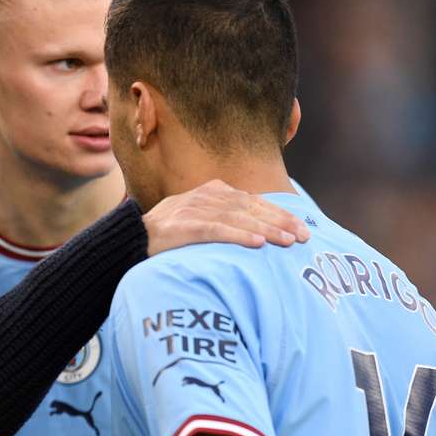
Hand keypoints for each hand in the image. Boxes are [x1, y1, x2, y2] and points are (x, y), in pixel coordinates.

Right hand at [142, 179, 309, 255]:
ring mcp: (193, 210)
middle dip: (280, 221)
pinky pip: (216, 230)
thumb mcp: (198, 218)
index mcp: (212, 191)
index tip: (302, 227)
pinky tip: (258, 244)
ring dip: (266, 230)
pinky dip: (239, 236)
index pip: (253, 201)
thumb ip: (224, 219)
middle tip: (305, 236)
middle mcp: (205, 196)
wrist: (130, 239)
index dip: (279, 214)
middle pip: (251, 207)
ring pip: (238, 218)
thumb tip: (258, 231)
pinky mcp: (183, 227)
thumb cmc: (168, 234)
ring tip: (288, 241)